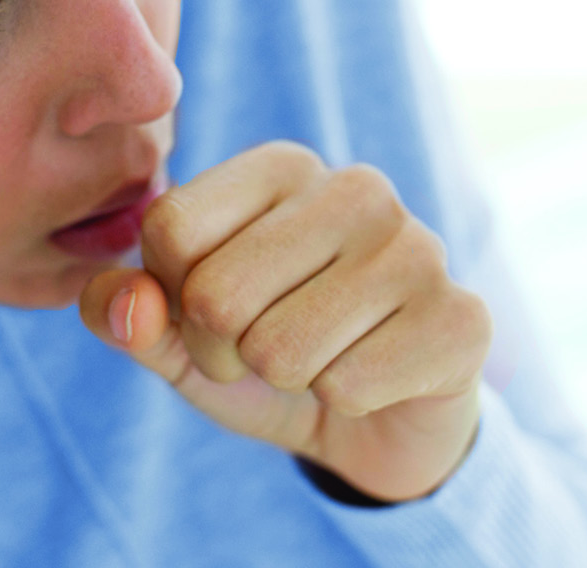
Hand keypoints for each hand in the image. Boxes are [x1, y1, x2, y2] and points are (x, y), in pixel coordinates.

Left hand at [81, 141, 492, 502]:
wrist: (378, 419)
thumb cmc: (265, 354)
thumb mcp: (178, 337)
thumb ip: (126, 313)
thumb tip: (124, 305)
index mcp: (279, 166)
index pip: (170, 229)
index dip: (170, 298)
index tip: (211, 311)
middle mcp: (353, 186)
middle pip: (216, 293)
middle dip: (223, 352)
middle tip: (267, 350)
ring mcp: (417, 245)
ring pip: (280, 348)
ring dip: (285, 380)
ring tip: (318, 360)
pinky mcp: (462, 316)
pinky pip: (349, 385)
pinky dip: (345, 402)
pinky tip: (376, 377)